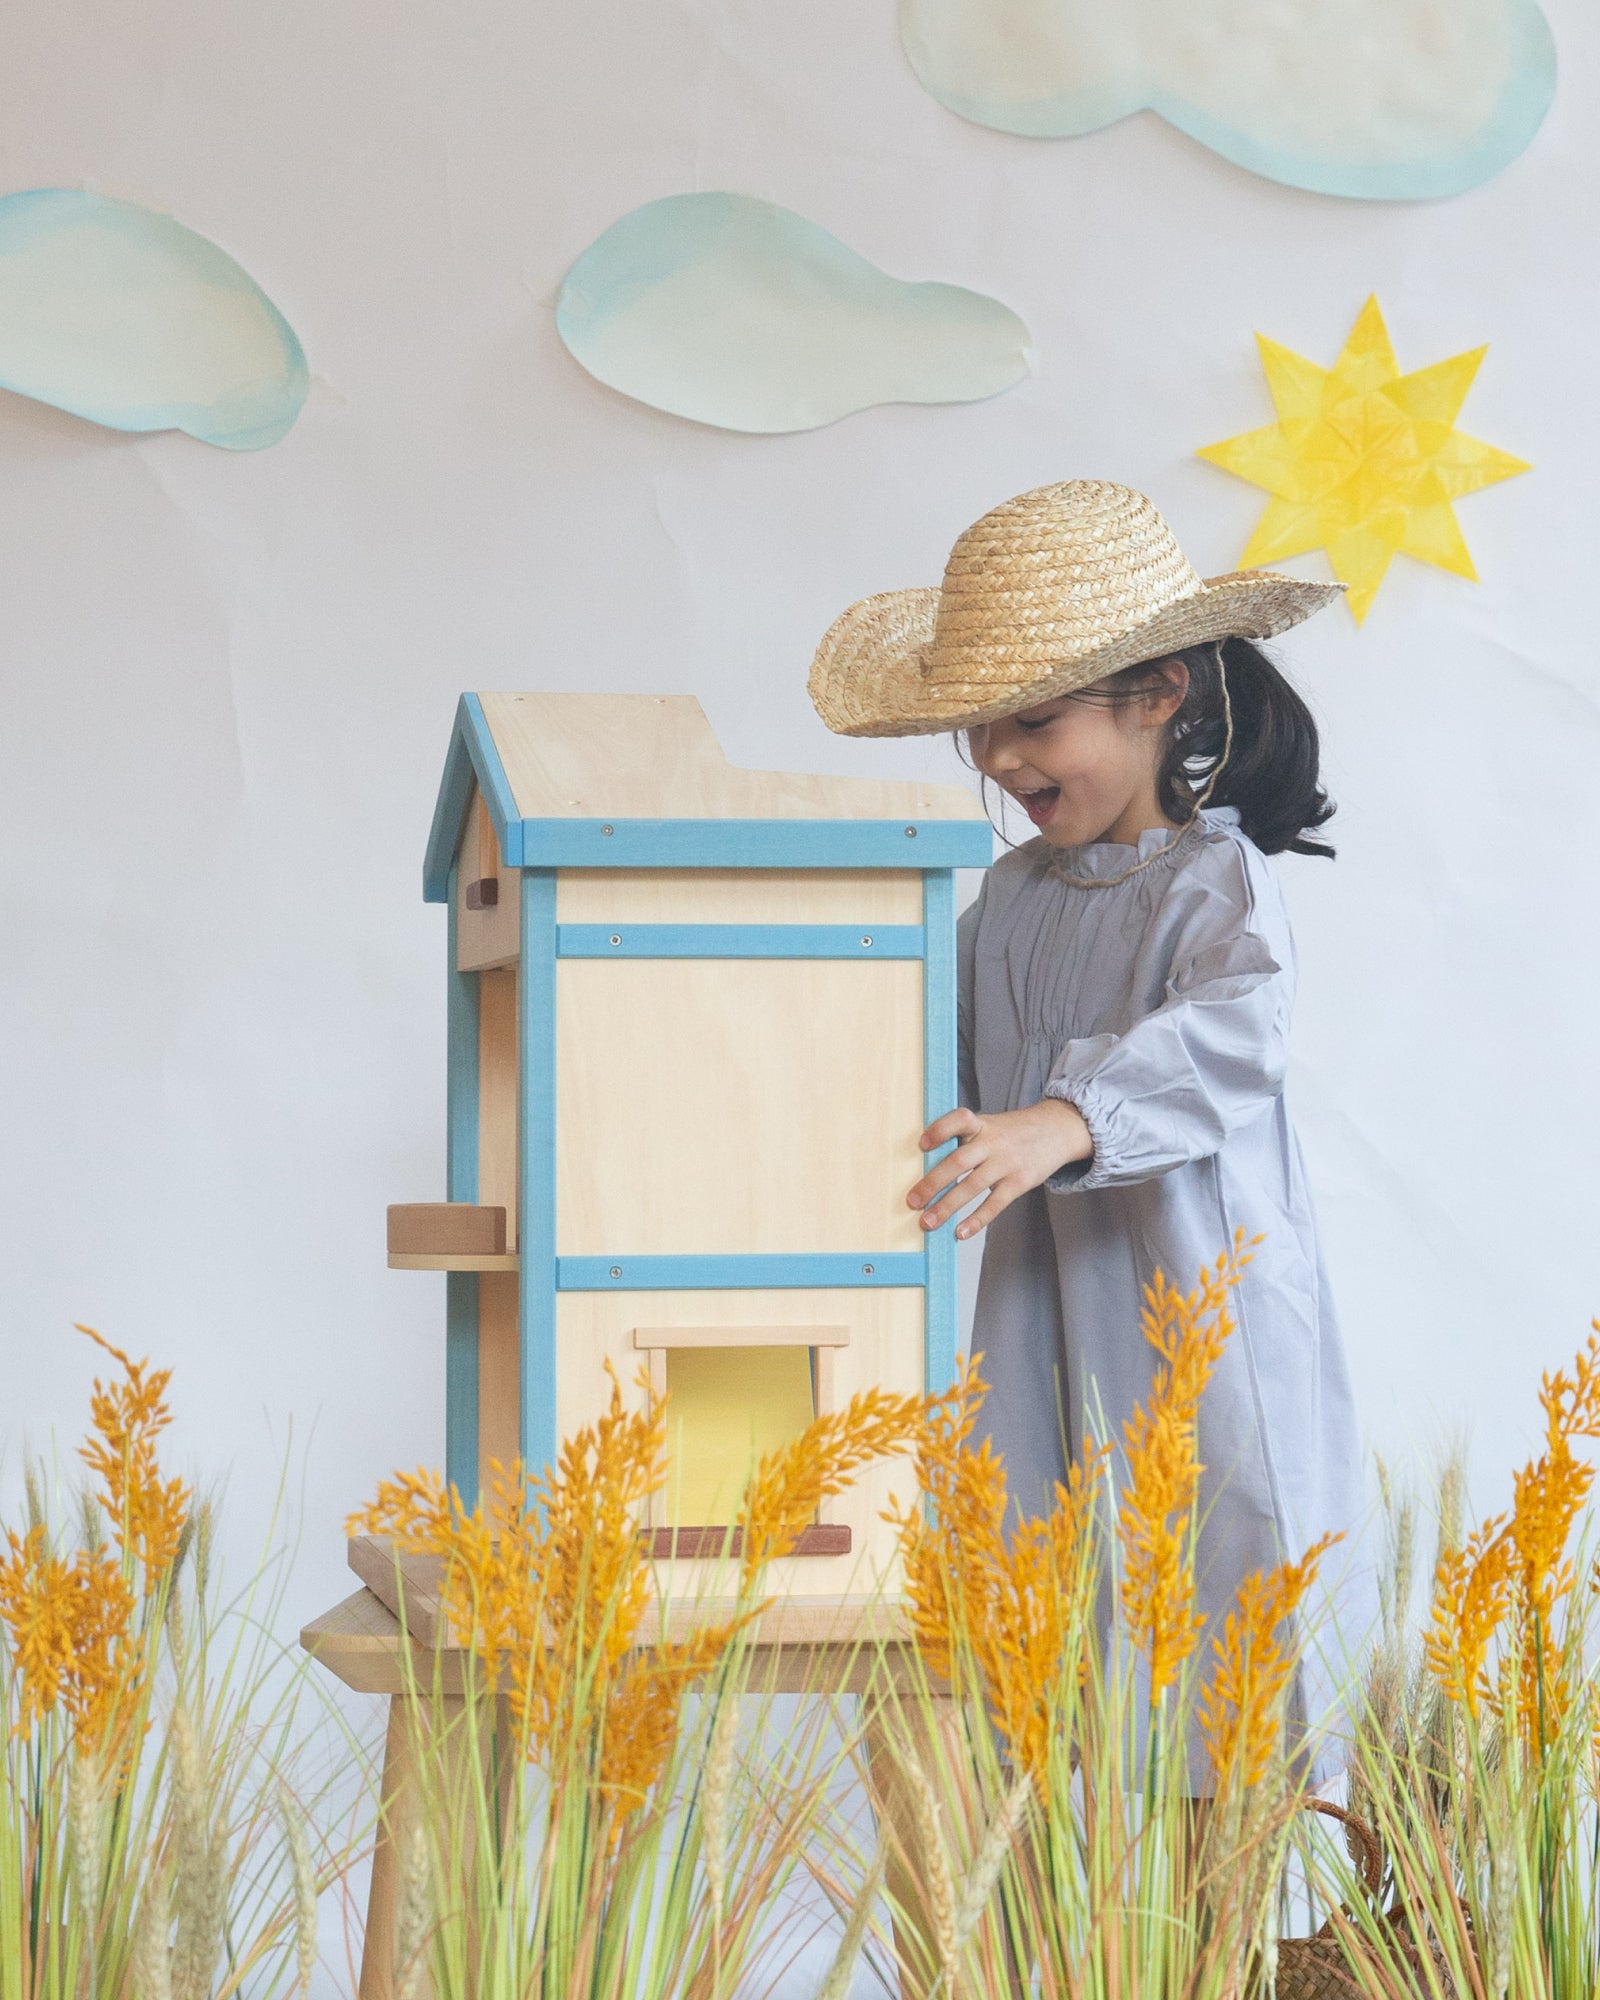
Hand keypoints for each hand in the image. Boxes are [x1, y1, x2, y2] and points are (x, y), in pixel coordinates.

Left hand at [909, 1100, 1093, 1239]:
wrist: (1057, 1130)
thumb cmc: (1011, 1132)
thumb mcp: (989, 1125)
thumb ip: (964, 1140)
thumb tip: (927, 1169)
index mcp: (980, 1124)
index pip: (958, 1120)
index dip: (939, 1131)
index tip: (921, 1145)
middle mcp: (993, 1141)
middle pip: (959, 1161)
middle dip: (932, 1183)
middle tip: (912, 1201)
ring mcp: (1007, 1162)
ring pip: (973, 1186)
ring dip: (947, 1206)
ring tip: (928, 1223)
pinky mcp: (1020, 1182)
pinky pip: (995, 1203)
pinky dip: (976, 1220)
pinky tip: (960, 1232)